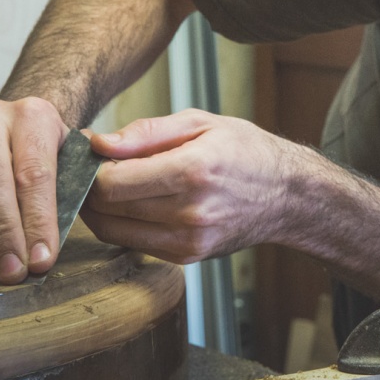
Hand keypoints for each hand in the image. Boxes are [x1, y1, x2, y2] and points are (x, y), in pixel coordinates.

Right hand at [0, 98, 69, 283]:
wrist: (21, 125)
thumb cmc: (53, 150)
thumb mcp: (75, 156)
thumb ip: (76, 188)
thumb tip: (51, 245)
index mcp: (33, 114)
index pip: (34, 171)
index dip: (38, 218)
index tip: (43, 257)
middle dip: (3, 232)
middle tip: (15, 271)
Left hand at [81, 109, 297, 262]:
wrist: (288, 195)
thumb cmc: (247, 152)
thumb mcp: (201, 123)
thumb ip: (146, 132)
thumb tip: (99, 144)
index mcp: (193, 170)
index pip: (112, 182)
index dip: (92, 168)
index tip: (93, 154)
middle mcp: (190, 212)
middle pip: (107, 208)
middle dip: (92, 188)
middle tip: (98, 168)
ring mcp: (188, 240)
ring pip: (112, 231)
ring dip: (102, 209)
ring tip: (116, 185)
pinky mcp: (186, 257)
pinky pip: (133, 243)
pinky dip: (123, 224)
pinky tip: (136, 203)